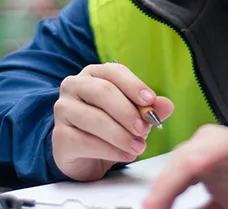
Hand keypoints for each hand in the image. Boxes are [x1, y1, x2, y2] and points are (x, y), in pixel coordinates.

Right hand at [52, 62, 174, 180]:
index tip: (150, 100)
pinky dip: (111, 150)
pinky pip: (86, 142)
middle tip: (144, 129)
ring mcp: (63, 110)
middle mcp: (74, 87)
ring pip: (95, 119)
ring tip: (139, 146)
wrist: (84, 155)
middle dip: (128, 112)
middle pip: (102, 92)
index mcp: (92, 74)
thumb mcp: (132, 116)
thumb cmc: (108, 127)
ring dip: (121, 135)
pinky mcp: (60, 136)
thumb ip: (149, 109)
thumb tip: (166, 105)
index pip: (113, 72)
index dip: (133, 85)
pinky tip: (125, 155)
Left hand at [142, 124, 227, 208]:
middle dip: (161, 189)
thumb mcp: (225, 208)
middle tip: (150, 208)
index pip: (169, 178)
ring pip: (193, 153)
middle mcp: (207, 149)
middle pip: (175, 165)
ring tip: (160, 197)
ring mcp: (227, 144)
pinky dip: (210, 153)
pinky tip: (198, 164)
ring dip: (175, 176)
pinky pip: (226, 145)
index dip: (157, 196)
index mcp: (199, 163)